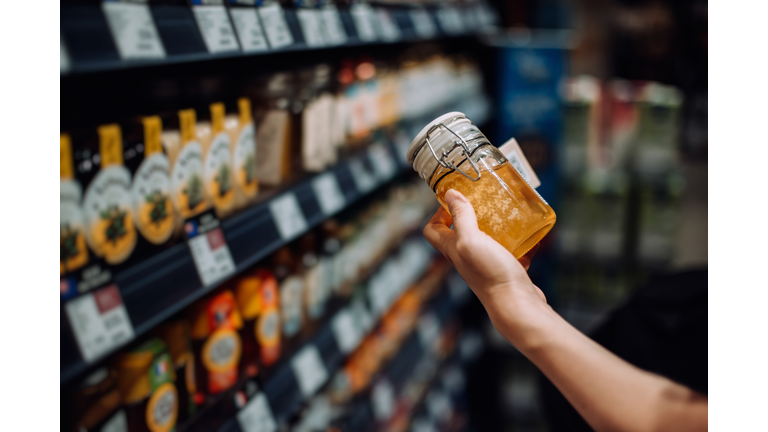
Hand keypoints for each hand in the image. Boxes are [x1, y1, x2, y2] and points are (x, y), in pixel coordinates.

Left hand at [423, 189, 548, 342]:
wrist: (517, 305)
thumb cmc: (491, 274)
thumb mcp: (471, 240)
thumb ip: (461, 218)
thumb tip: (449, 194)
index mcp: (453, 250)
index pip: (433, 229)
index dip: (439, 212)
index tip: (456, 198)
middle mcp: (466, 258)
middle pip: (460, 232)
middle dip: (471, 213)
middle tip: (485, 199)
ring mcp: (486, 265)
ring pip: (487, 240)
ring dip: (496, 225)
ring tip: (507, 211)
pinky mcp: (507, 270)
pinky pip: (512, 250)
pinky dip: (519, 240)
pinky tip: (529, 231)